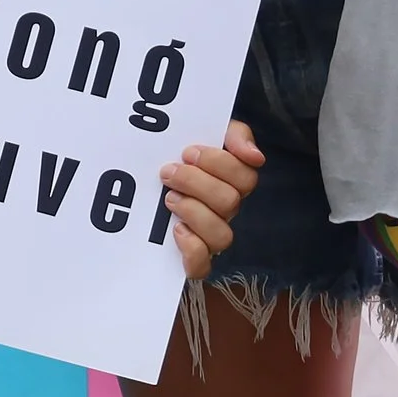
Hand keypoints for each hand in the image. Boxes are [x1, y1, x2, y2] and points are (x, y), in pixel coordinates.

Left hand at [162, 120, 262, 280]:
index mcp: (234, 181)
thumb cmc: (181, 151)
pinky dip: (191, 249)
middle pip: (229, 203)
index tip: (187, 151)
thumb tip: (255, 156)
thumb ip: (235, 134)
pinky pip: (202, 266)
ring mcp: (211, 235)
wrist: (142, 173)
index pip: (245, 178)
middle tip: (169, 172)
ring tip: (169, 198)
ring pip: (222, 236)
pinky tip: (176, 229)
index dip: (218, 163)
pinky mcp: (193, 258)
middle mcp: (227, 210)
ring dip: (193, 212)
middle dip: (195, 183)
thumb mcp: (209, 131)